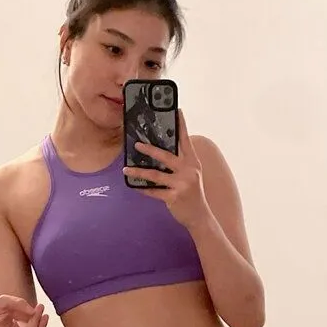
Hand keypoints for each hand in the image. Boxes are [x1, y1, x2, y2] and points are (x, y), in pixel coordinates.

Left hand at [122, 110, 210, 229]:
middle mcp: (188, 170)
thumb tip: (159, 151)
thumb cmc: (192, 193)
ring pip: (156, 174)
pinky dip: (143, 189)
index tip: (176, 110)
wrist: (199, 216)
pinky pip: (154, 191)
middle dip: (150, 149)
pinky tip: (133, 186)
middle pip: (167, 155)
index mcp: (192, 162)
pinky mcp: (174, 197)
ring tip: (126, 168)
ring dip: (139, 171)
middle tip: (136, 144)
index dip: (181, 124)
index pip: (185, 140)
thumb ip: (179, 162)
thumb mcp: (190, 174)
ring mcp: (182, 184)